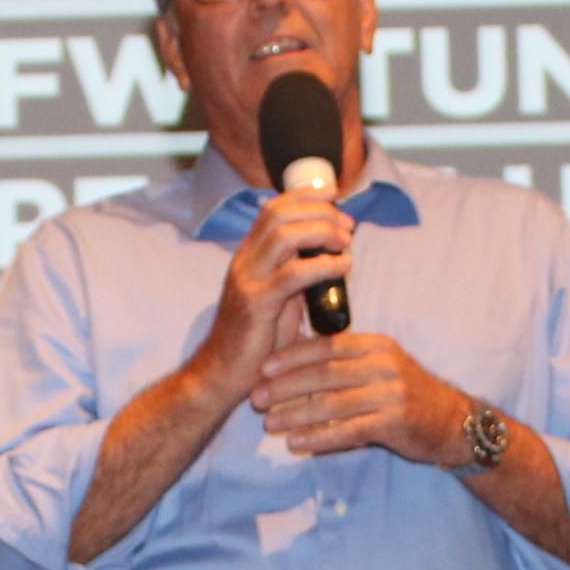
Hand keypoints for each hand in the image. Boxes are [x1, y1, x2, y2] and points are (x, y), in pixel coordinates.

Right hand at [193, 190, 357, 407]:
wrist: (222, 374)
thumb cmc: (256, 341)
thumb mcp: (279, 298)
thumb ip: (297, 274)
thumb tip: (328, 256)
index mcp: (249, 255)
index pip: (273, 207)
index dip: (304, 195)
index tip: (334, 196)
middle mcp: (245, 261)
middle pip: (279, 213)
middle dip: (318, 211)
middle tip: (347, 226)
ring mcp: (247, 280)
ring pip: (284, 235)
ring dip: (321, 232)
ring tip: (345, 242)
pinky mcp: (255, 303)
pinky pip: (292, 275)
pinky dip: (321, 266)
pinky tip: (341, 266)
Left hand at [253, 329, 473, 463]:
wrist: (453, 423)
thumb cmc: (407, 395)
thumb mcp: (380, 367)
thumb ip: (345, 362)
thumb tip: (296, 359)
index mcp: (376, 346)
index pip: (327, 346)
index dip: (292, 355)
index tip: (263, 366)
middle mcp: (384, 365)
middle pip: (325, 373)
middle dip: (286, 386)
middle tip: (257, 397)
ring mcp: (391, 393)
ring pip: (333, 403)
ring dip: (296, 414)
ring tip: (270, 423)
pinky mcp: (394, 422)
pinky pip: (348, 430)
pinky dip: (319, 437)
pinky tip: (297, 444)